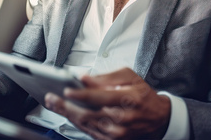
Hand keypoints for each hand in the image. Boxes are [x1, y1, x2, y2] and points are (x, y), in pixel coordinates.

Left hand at [45, 68, 169, 139]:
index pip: (100, 97)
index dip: (82, 94)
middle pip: (89, 114)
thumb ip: (106, 77)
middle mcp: (122, 119)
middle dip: (67, 106)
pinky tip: (67, 113)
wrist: (158, 119)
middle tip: (52, 98)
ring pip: (86, 124)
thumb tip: (85, 78)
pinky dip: (77, 122)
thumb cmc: (143, 95)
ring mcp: (117, 133)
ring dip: (68, 114)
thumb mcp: (130, 77)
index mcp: (128, 99)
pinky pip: (90, 132)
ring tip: (54, 103)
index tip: (67, 90)